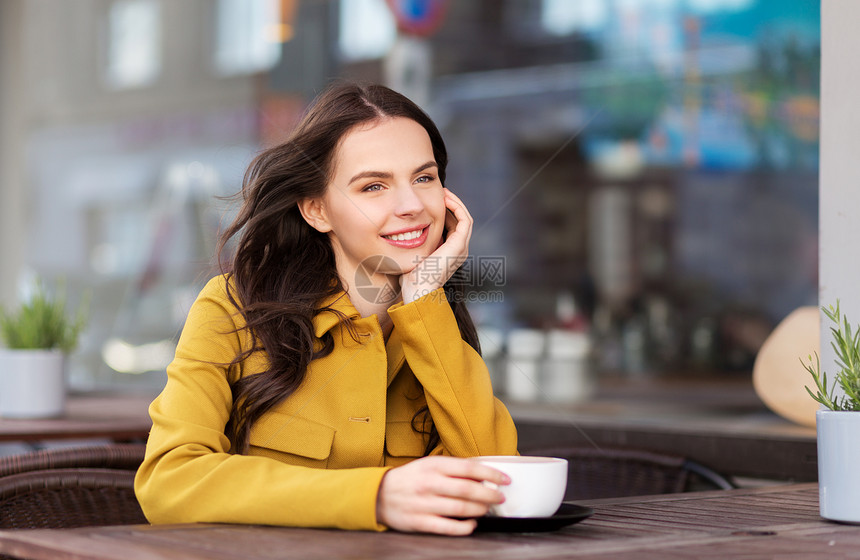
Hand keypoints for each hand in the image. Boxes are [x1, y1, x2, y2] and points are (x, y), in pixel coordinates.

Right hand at [376, 456, 508, 534]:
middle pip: (467, 489)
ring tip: (487, 508)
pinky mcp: (420, 522)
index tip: (505, 479)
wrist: (379, 494)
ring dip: (479, 509)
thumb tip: (482, 473)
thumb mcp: (429, 464)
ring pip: (460, 508)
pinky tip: (472, 524)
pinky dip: (464, 527)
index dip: (491, 473)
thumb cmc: (410, 478)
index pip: (468, 468)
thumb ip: (453, 468)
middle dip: (489, 494)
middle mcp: (429, 483)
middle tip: (500, 497)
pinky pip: (448, 527)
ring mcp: (424, 504)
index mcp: (433, 465)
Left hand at [399, 189, 472, 303]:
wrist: (418, 289)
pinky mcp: (460, 244)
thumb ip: (413, 245)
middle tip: (440, 192)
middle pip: (460, 220)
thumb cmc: (411, 277)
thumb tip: (400, 234)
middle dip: (451, 205)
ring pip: (465, 217)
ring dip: (455, 203)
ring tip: (444, 192)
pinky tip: (445, 199)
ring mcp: (461, 247)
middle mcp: (459, 250)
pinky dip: (457, 207)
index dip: (445, 211)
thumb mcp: (413, 256)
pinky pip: (465, 219)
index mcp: (450, 253)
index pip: (453, 226)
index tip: (433, 200)